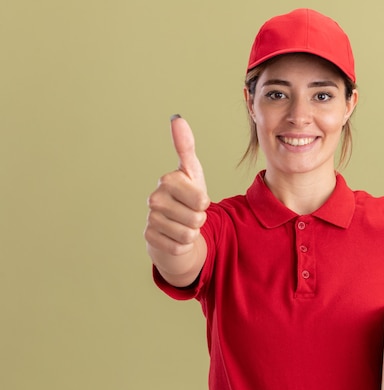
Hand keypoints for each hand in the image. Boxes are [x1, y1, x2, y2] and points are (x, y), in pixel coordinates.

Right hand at [145, 115, 209, 257]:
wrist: (172, 225)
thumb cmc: (186, 197)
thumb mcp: (191, 172)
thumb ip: (186, 146)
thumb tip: (176, 118)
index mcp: (167, 181)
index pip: (201, 200)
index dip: (205, 203)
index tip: (197, 199)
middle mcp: (154, 199)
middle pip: (197, 218)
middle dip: (200, 220)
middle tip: (190, 213)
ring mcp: (150, 220)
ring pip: (189, 235)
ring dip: (192, 233)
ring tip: (183, 224)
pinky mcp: (150, 239)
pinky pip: (179, 247)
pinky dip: (183, 245)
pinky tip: (175, 236)